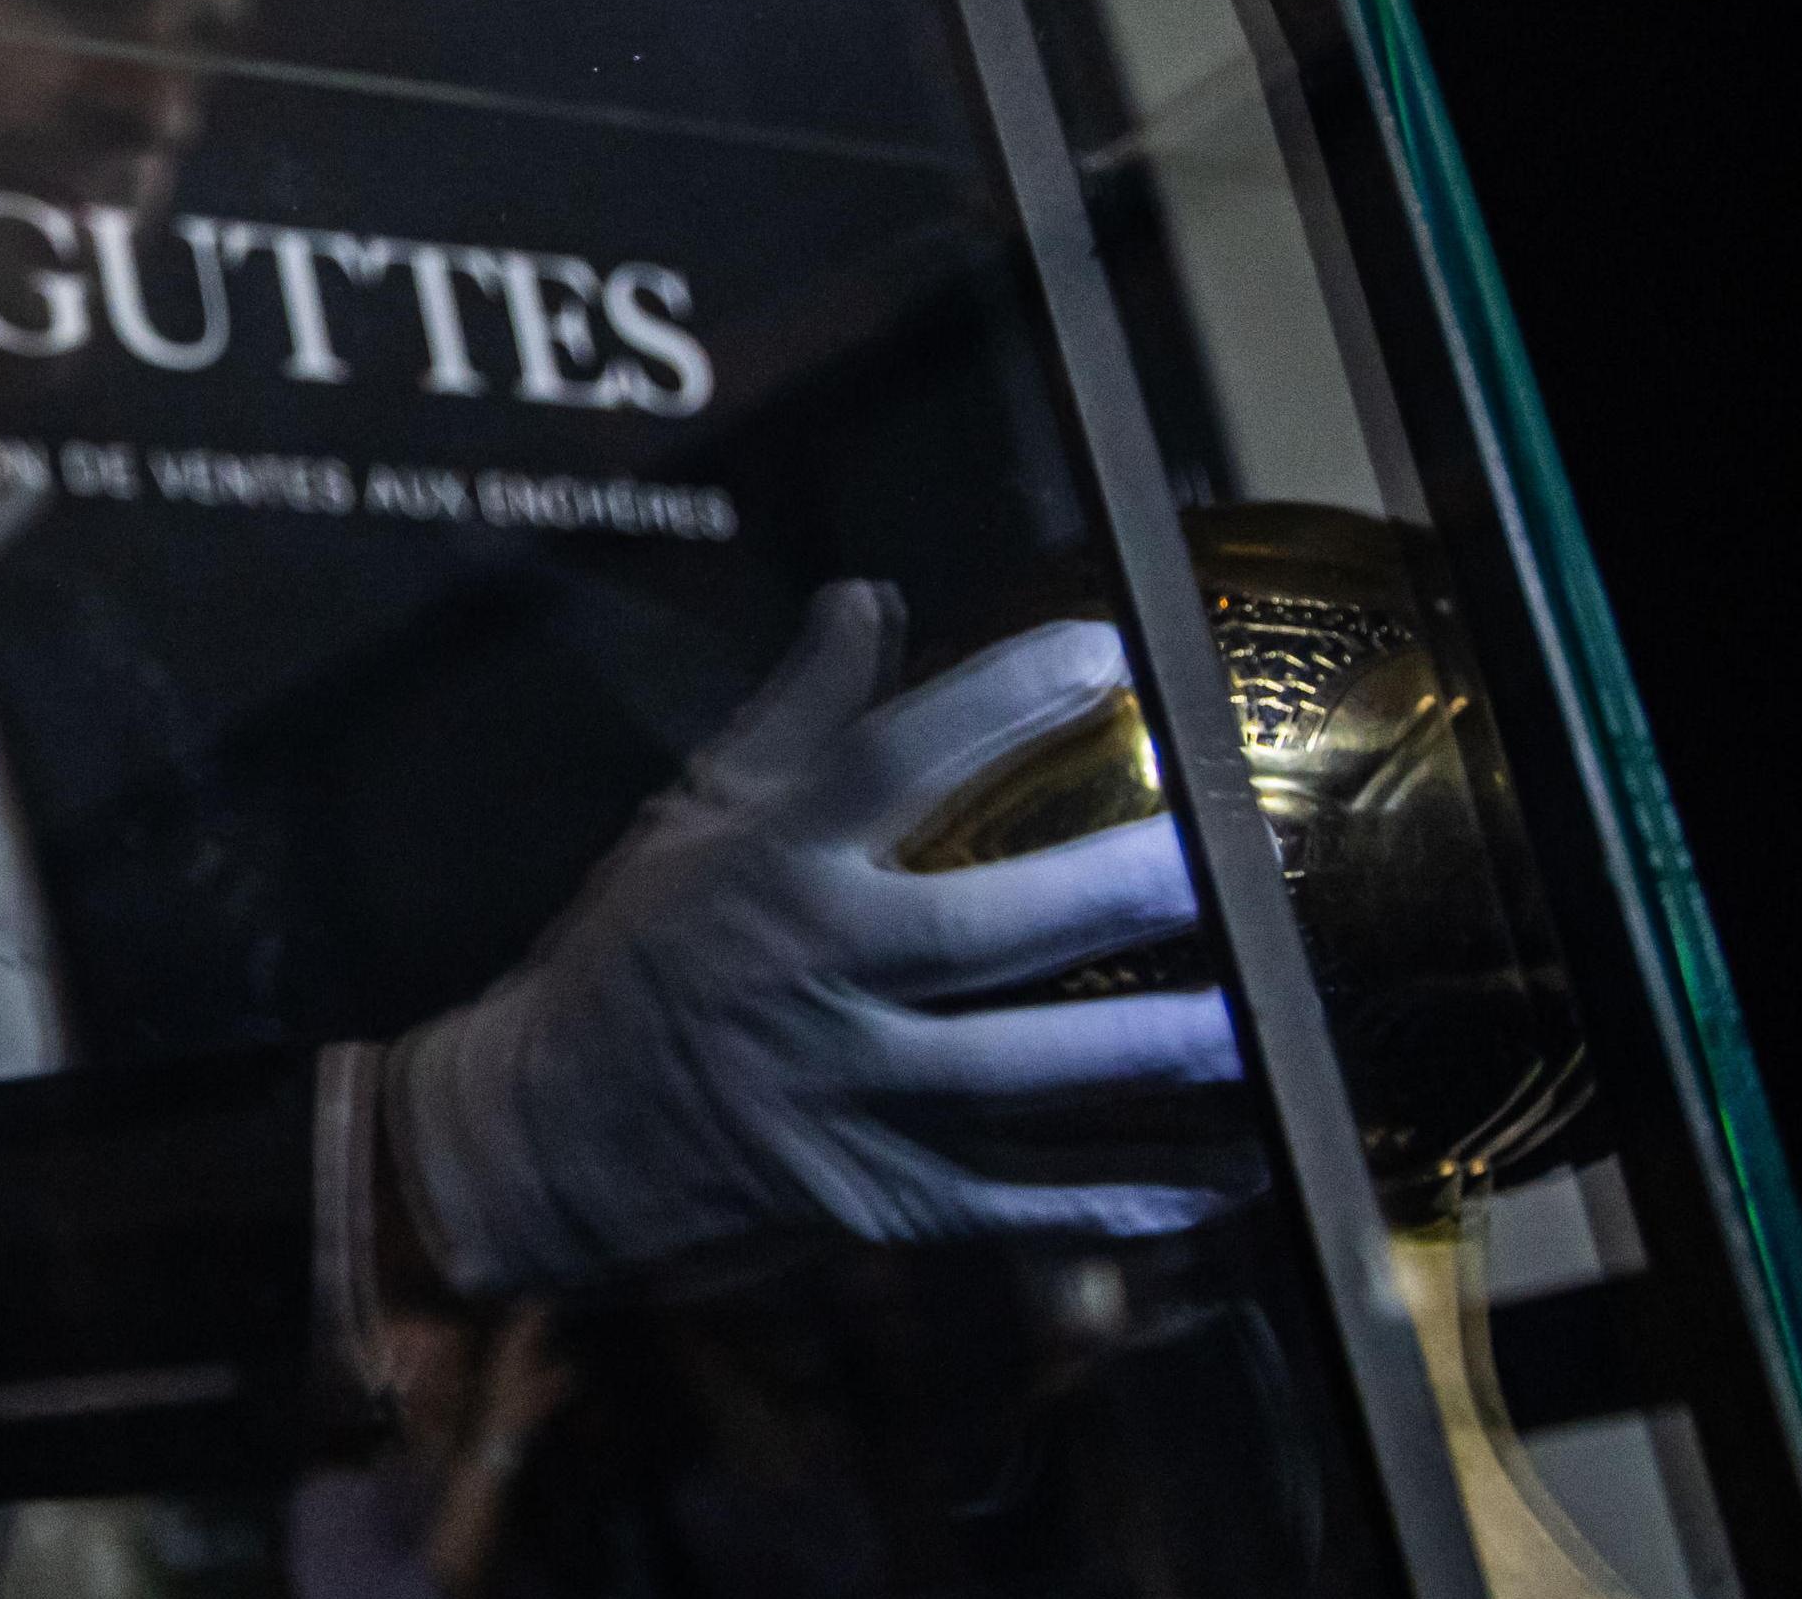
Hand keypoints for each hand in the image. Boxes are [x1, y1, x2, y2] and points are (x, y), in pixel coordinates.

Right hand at [386, 581, 1247, 1296]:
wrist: (541, 1139)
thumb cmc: (626, 961)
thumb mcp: (688, 822)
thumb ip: (792, 718)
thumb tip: (873, 600)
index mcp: (769, 867)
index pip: (890, 759)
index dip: (999, 699)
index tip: (1102, 651)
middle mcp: (815, 976)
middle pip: (990, 928)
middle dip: (1121, 891)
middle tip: (1228, 859)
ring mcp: (849, 1097)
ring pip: (1028, 1074)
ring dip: (1155, 1049)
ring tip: (1260, 1019)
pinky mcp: (876, 1201)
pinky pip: (1023, 1200)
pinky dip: (1129, 1193)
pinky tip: (1225, 1171)